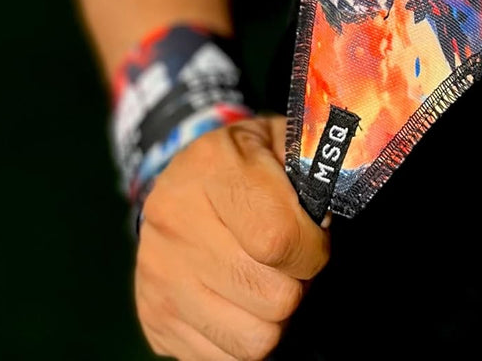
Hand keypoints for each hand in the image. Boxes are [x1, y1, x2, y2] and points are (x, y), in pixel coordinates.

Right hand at [135, 115, 329, 359]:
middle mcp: (174, 220)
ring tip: (265, 277)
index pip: (278, 239)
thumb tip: (327, 221)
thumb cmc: (247, 163)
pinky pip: (227, 359)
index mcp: (210, 166)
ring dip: (273, 315)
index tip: (313, 238)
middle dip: (296, 282)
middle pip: (272, 296)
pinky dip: (244, 334)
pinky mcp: (154, 317)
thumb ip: (313, 168)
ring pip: (255, 339)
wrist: (179, 181)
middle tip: (288, 259)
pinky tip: (239, 297)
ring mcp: (159, 274)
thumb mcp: (279, 142)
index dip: (311, 249)